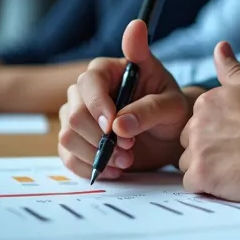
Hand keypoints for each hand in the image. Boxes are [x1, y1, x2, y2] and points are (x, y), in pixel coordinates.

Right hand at [58, 19, 190, 180]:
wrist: (168, 134)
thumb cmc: (169, 110)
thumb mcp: (172, 105)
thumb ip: (150, 109)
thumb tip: (119, 126)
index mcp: (107, 70)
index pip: (89, 82)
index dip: (97, 105)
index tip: (113, 127)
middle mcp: (85, 90)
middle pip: (75, 114)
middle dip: (101, 138)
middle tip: (130, 147)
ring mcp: (76, 114)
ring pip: (68, 136)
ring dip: (96, 155)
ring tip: (126, 160)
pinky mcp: (76, 139)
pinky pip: (67, 156)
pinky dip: (89, 168)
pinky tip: (114, 170)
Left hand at [179, 42, 239, 202]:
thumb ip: (234, 70)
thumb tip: (220, 48)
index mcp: (209, 99)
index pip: (198, 121)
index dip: (220, 134)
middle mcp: (198, 120)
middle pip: (190, 143)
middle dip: (209, 151)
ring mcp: (198, 147)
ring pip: (189, 164)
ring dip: (209, 170)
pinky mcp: (202, 174)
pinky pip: (194, 185)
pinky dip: (211, 188)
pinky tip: (234, 181)